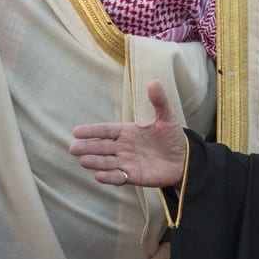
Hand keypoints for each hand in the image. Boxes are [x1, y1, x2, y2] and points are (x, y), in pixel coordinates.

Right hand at [69, 80, 186, 187]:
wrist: (185, 160)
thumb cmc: (173, 137)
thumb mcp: (167, 117)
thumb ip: (159, 101)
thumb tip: (154, 81)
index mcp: (127, 131)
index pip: (106, 130)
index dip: (92, 131)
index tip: (76, 132)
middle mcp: (123, 147)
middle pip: (102, 147)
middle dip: (87, 148)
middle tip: (73, 148)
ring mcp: (128, 162)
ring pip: (107, 162)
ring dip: (95, 162)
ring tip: (82, 161)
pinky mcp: (135, 176)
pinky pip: (119, 177)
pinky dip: (109, 177)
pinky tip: (99, 176)